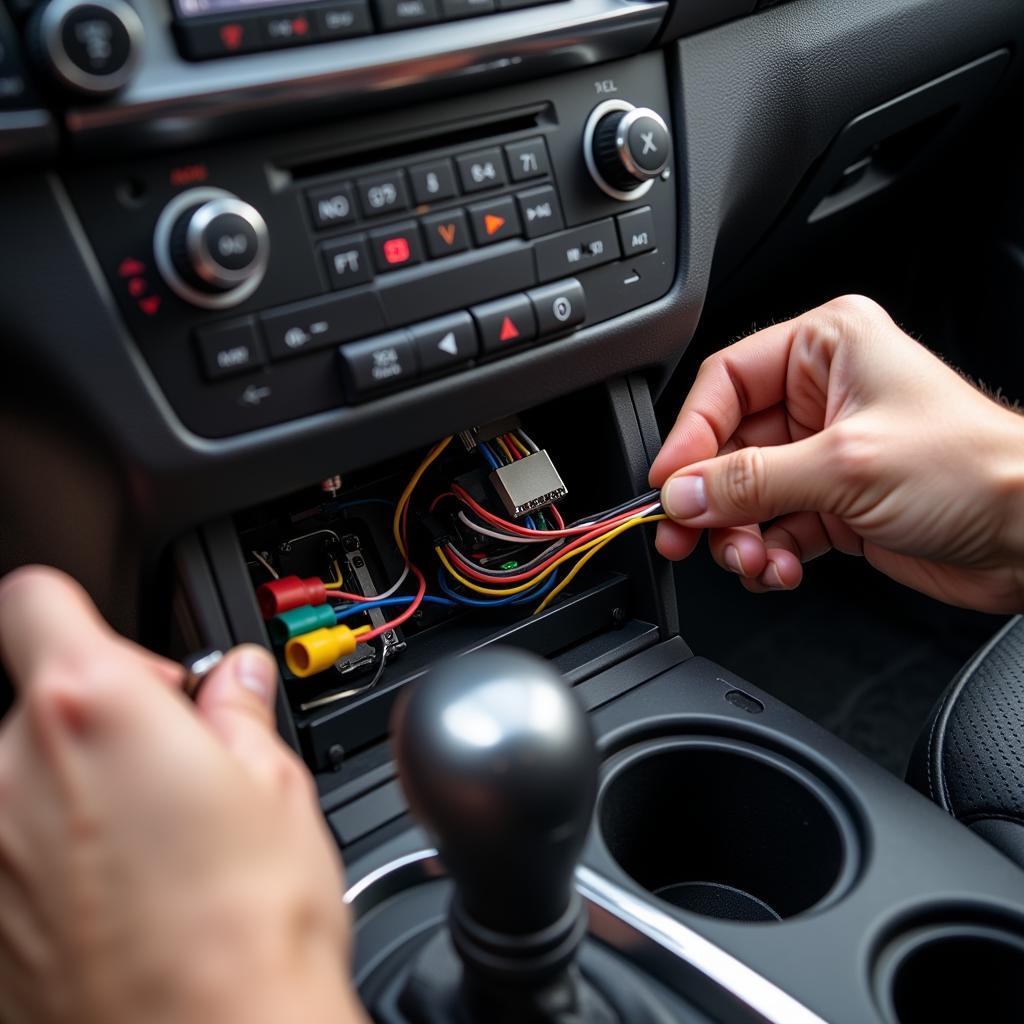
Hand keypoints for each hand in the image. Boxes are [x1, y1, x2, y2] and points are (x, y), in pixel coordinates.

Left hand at [0, 566, 366, 1023]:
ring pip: (25, 776)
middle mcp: (11, 772)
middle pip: (42, 696)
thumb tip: (235, 683)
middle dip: (107, 713)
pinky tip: (123, 898)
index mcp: (94, 711)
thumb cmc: (246, 932)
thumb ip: (238, 714)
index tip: (129, 655)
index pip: (35, 602)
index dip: (80, 613)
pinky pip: (11, 849)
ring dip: (79, 786)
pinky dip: (53, 853)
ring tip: (156, 843)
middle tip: (179, 763)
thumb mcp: (275, 790)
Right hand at [650, 295, 1023, 612]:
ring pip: (743, 495)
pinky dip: (766, 554)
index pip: (724, 383)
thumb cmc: (976, 469)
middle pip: (726, 447)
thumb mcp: (846, 466)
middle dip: (710, 500)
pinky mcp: (832, 503)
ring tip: (753, 560)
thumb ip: (751, 482)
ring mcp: (824, 453)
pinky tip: (779, 569)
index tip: (668, 486)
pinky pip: (771, 527)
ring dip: (738, 535)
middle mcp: (819, 396)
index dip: (688, 437)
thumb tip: (682, 494)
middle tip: (686, 537)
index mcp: (824, 349)